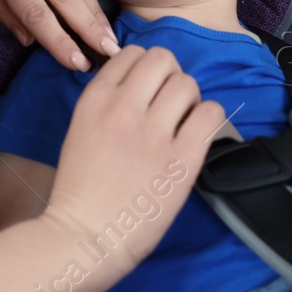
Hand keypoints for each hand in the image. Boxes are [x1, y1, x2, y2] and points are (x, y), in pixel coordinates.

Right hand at [41, 45, 224, 286]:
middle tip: (168, 105)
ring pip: (188, 82)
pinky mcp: (181, 159)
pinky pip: (210, 113)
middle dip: (169, 77)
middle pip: (163, 59)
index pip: (132, 53)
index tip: (147, 91)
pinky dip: (208, 119)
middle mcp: (124, 107)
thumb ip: (108, 105)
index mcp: (95, 99)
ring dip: (189, 99)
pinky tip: (195, 137)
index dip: (145, 70)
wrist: (83, 238)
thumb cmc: (81, 193)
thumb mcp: (81, 131)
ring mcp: (153, 133)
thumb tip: (143, 89)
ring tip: (181, 124)